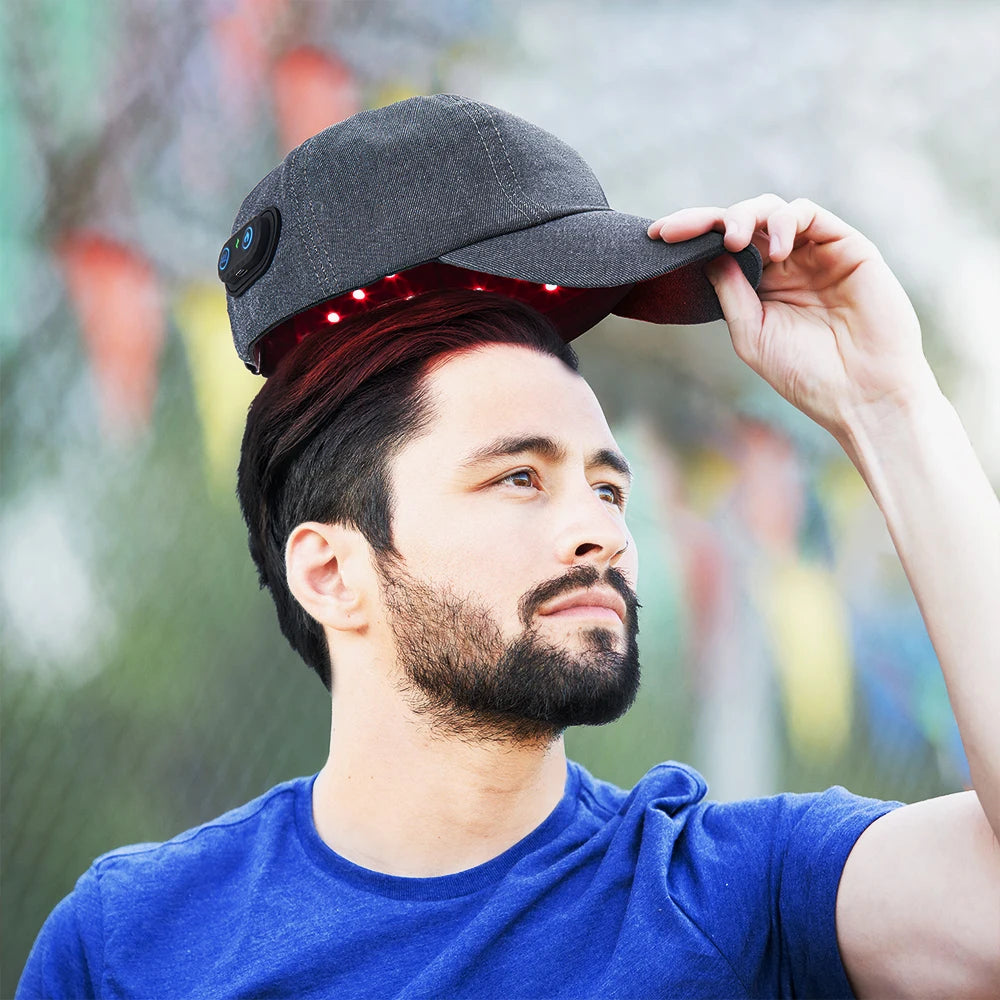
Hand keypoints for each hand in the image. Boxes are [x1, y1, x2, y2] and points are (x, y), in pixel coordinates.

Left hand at [648, 195, 938, 442]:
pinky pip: (808, 214)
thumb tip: (706, 254)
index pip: (720, 249)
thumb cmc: (809, 375)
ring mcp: (815, 253)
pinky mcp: (847, 246)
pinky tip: (772, 250)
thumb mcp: (752, 335)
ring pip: (771, 209)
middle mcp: (786, 264)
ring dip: (744, 216)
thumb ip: (730, 293)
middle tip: (679, 232)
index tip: (656, 236)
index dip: (690, 235)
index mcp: (760, 286)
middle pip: (741, 221)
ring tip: (731, 241)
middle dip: (707, 219)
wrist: (863, 395)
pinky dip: (784, 221)